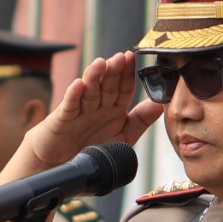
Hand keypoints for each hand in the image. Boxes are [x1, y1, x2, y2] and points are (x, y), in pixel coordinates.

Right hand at [19, 53, 163, 172]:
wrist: (64, 164)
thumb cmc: (94, 148)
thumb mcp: (123, 137)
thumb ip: (140, 120)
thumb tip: (159, 104)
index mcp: (113, 108)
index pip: (123, 88)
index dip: (127, 74)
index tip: (132, 58)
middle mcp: (97, 106)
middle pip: (107, 86)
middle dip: (114, 71)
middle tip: (121, 57)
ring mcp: (80, 111)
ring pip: (89, 91)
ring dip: (94, 77)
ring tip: (101, 63)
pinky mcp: (62, 120)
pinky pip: (69, 106)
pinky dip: (73, 95)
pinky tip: (78, 84)